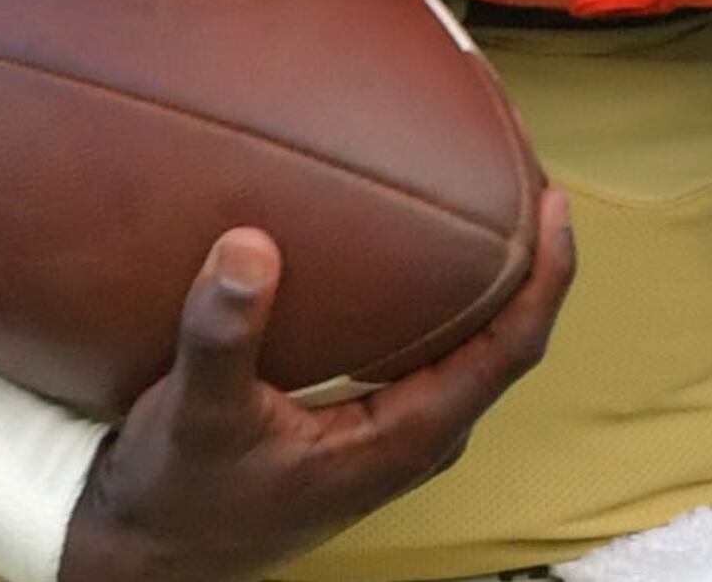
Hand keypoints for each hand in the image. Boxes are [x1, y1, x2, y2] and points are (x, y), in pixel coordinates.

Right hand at [59, 199, 576, 581]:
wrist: (153, 554)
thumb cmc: (181, 494)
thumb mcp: (195, 413)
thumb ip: (223, 335)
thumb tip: (250, 246)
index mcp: (404, 438)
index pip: (511, 351)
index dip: (546, 276)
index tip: (558, 203)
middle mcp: (417, 437)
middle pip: (507, 340)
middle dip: (527, 259)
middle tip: (525, 169)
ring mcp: (396, 432)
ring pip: (472, 344)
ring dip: (489, 276)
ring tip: (487, 193)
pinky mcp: (367, 423)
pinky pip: (432, 349)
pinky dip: (443, 295)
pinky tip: (416, 250)